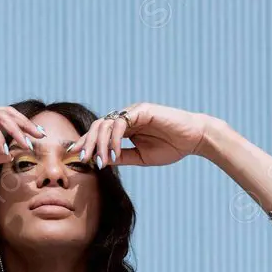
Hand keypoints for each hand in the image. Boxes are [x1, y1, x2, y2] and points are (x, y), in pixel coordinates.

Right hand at [0, 105, 44, 168]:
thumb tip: (8, 156)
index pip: (6, 120)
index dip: (23, 128)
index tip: (36, 140)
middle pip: (9, 114)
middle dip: (27, 125)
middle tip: (41, 138)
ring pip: (1, 117)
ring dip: (17, 131)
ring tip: (27, 145)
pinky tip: (5, 148)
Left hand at [70, 102, 218, 167]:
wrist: (194, 139)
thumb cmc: (171, 147)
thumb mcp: (141, 157)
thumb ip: (122, 156)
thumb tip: (101, 161)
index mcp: (125, 127)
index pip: (100, 133)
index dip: (87, 143)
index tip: (77, 157)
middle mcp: (126, 117)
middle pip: (98, 126)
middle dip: (87, 143)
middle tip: (82, 159)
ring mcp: (133, 112)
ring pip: (105, 124)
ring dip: (99, 143)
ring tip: (100, 161)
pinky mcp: (141, 110)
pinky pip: (120, 123)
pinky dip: (114, 139)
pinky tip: (114, 153)